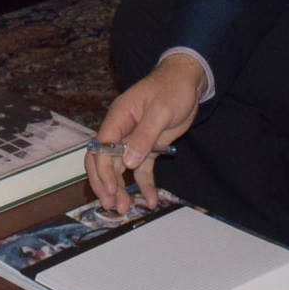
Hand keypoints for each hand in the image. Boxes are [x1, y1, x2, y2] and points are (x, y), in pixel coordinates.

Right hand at [85, 54, 204, 213]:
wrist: (187, 80)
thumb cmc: (172, 89)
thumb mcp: (161, 111)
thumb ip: (144, 136)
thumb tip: (129, 162)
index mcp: (118, 117)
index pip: (101, 147)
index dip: (102, 170)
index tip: (111, 190)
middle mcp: (121, 130)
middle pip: (104, 161)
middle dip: (106, 184)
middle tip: (114, 206)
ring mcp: (133, 140)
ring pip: (120, 169)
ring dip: (121, 189)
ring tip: (126, 209)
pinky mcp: (148, 147)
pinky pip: (141, 170)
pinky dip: (144, 184)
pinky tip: (151, 200)